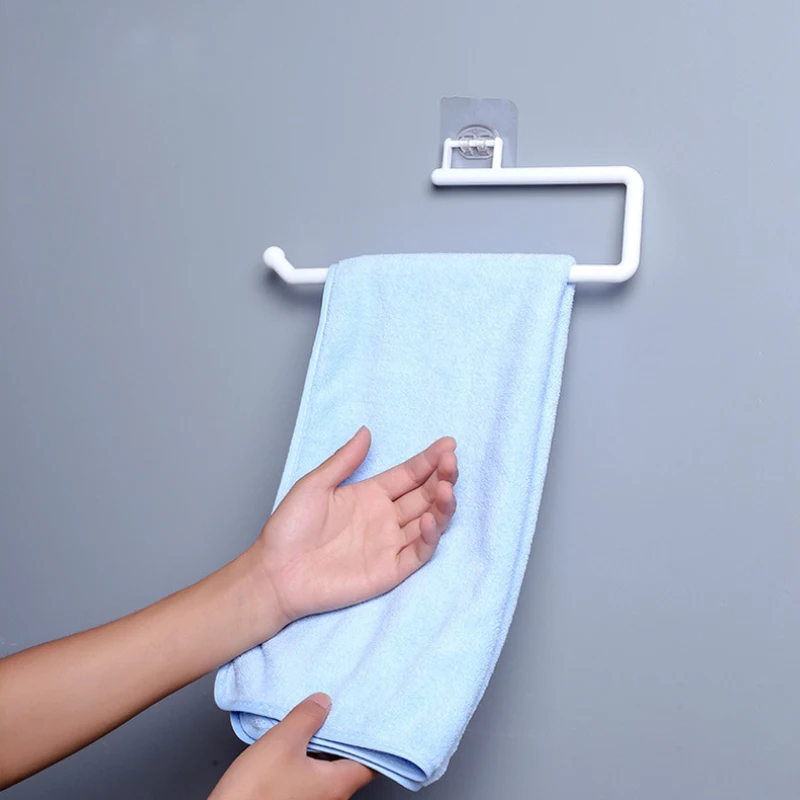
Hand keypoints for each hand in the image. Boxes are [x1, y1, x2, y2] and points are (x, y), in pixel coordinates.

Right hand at [209, 693, 373, 799]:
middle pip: (349, 766)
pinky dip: (307, 763)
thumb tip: (322, 702)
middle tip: (337, 714)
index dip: (371, 740)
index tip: (368, 719)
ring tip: (312, 726)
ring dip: (322, 751)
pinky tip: (292, 749)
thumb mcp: (282, 742)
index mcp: (337, 785)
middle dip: (343, 740)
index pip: (371, 763)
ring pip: (327, 774)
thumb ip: (306, 718)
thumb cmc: (254, 793)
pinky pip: (310, 782)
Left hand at [251, 427, 457, 622]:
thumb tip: (366, 431)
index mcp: (370, 495)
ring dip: (441, 504)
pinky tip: (429, 518)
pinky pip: (418, 552)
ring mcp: (389, 544)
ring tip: (447, 487)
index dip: (428, 460)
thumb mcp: (314, 485)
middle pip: (424, 495)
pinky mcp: (390, 570)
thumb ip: (344, 460)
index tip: (448, 445)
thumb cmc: (288, 529)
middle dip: (442, 477)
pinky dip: (429, 536)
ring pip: (428, 521)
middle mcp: (385, 518)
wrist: (274, 572)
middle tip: (452, 462)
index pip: (408, 475)